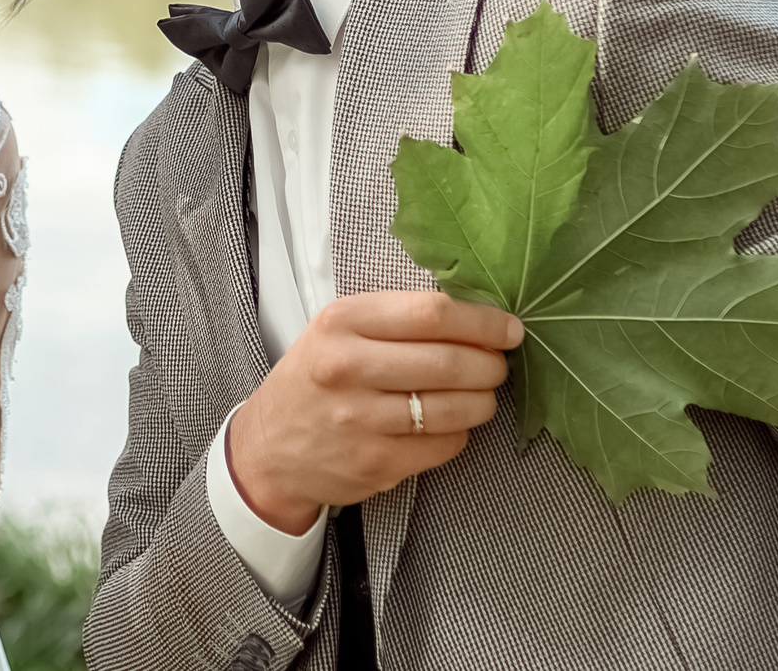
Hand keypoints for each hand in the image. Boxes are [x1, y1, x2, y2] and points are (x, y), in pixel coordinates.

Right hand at [227, 290, 521, 532]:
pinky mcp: (377, 463)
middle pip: (450, 362)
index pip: (430, 313)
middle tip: (498, 364)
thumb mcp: (337, 331)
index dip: (482, 321)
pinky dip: (459, 432)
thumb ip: (396, 320)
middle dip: (491, 364)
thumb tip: (477, 321)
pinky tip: (447, 424)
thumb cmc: (314, 380)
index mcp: (341, 323)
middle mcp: (348, 369)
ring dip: (483, 400)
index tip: (508, 328)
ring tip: (480, 394)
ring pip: (456, 408)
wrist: (269, 447)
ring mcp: (362, 421)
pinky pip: (446, 444)